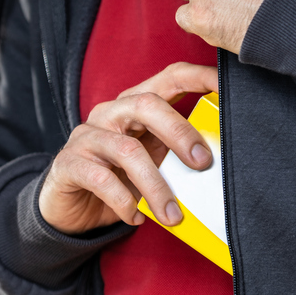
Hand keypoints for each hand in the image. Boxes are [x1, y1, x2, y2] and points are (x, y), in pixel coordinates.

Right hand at [39, 62, 218, 235]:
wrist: (71, 210)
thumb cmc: (118, 181)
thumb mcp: (153, 164)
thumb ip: (177, 155)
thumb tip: (217, 164)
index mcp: (135, 107)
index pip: (169, 79)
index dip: (198, 77)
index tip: (227, 88)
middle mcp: (109, 114)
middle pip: (146, 104)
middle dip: (179, 132)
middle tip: (202, 164)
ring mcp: (86, 137)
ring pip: (127, 150)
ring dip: (156, 186)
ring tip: (172, 214)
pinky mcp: (68, 164)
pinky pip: (101, 179)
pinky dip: (124, 202)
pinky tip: (136, 217)